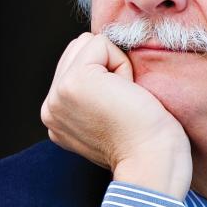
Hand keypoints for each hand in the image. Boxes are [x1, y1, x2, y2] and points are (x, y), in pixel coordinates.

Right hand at [40, 33, 192, 198]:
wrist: (155, 163)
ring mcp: (58, 94)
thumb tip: (106, 65)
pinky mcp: (74, 82)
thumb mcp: (111, 117)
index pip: (77, 65)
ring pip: (89, 44)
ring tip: (125, 101)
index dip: (110, 76)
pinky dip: (123, 65)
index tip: (122, 112)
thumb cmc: (151, 144)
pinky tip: (127, 95)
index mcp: (58, 117)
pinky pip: (102, 44)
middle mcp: (51, 107)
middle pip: (79, 48)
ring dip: (117, 67)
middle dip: (111, 68)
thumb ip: (96, 94)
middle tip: (126, 105)